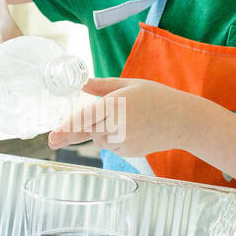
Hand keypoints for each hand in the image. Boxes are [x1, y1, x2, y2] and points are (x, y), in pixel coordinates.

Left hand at [48, 78, 203, 156]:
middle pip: (89, 130)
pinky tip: (133, 130)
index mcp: (115, 104)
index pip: (85, 117)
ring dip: (102, 132)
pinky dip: (114, 139)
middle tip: (56, 139)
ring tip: (126, 120)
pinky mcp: (129, 151)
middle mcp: (118, 124)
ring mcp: (124, 141)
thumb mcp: (130, 84)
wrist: (183, 120)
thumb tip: (82, 83)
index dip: (67, 128)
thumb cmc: (156, 97)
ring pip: (99, 140)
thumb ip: (103, 86)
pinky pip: (112, 147)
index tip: (52, 136)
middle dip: (78, 130)